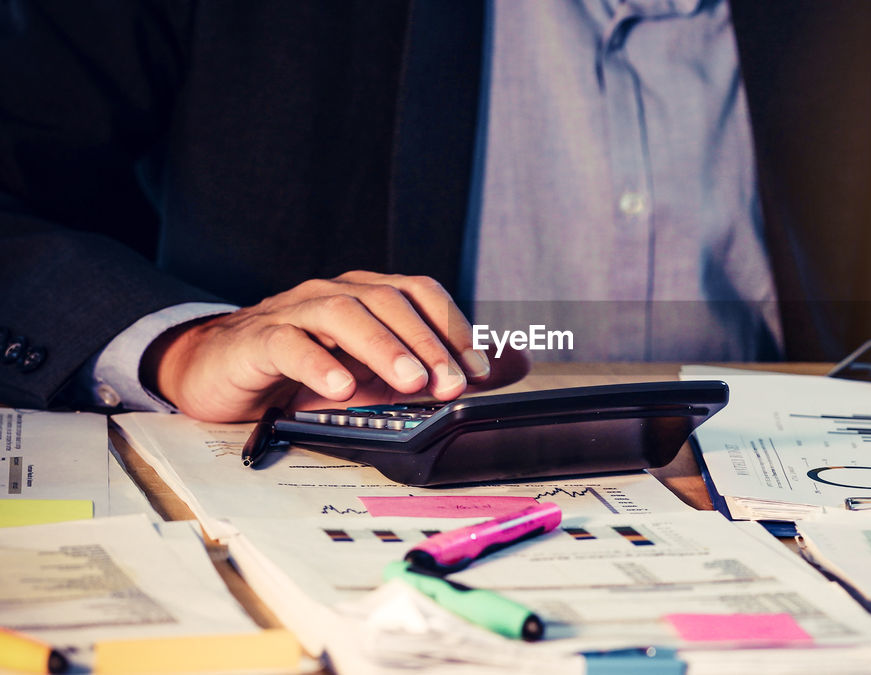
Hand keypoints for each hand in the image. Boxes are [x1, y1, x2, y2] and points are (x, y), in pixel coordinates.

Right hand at [144, 271, 528, 421]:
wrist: (220, 372)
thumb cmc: (305, 373)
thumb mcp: (379, 376)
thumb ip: (442, 369)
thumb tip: (514, 365)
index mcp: (367, 296)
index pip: (420, 293)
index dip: (453, 327)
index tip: (478, 370)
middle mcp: (333, 294)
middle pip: (388, 302)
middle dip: (427, 343)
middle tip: (451, 384)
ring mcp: (293, 312)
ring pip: (343, 313)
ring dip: (382, 347)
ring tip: (408, 381)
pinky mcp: (257, 340)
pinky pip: (288, 342)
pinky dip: (317, 363)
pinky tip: (339, 389)